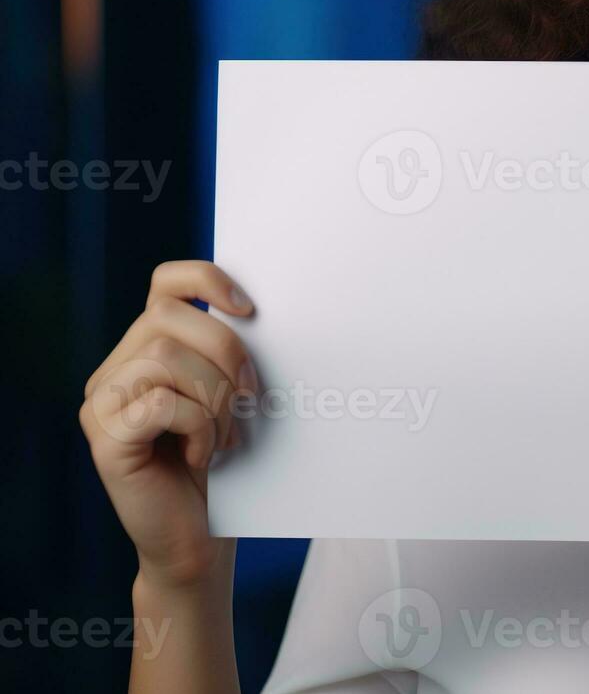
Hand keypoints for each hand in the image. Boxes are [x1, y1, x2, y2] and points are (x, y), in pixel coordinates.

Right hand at [78, 261, 257, 589]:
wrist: (202, 538)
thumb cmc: (224, 466)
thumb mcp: (232, 396)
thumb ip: (226, 353)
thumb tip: (255, 312)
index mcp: (146, 349)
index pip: (166, 283)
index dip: (208, 280)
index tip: (251, 310)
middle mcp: (115, 370)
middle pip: (168, 317)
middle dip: (226, 352)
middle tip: (251, 397)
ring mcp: (102, 403)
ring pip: (165, 357)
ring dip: (215, 396)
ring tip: (226, 435)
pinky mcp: (105, 437)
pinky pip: (162, 403)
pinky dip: (199, 427)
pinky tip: (205, 455)